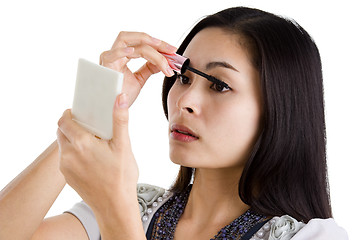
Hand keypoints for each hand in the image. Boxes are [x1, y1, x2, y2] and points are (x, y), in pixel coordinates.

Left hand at [56, 93, 135, 211]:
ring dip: (72, 139)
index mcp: (81, 143)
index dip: (68, 114)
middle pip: (61, 132)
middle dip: (71, 126)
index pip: (63, 121)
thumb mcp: (123, 145)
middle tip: (88, 126)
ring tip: (92, 143)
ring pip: (63, 145)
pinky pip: (65, 158)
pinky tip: (91, 158)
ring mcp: (66, 167)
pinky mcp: (67, 177)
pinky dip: (74, 153)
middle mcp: (68, 154)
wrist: (115, 206)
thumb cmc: (121, 177)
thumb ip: (120, 119)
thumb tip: (120, 98)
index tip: (77, 112)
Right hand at [99, 31, 176, 105]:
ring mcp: (109, 59)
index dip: (159, 46)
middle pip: (136, 39)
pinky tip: (132, 51)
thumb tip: (163, 62)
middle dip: (155, 42)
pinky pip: (110, 55)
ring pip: (125, 40)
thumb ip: (148, 69)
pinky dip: (121, 51)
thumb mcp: (138, 80)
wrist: (110, 111)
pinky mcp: (103, 68)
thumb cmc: (119, 95)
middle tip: (170, 50)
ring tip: (158, 48)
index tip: (173, 52)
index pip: (143, 44)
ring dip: (144, 43)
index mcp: (124, 56)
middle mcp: (116, 54)